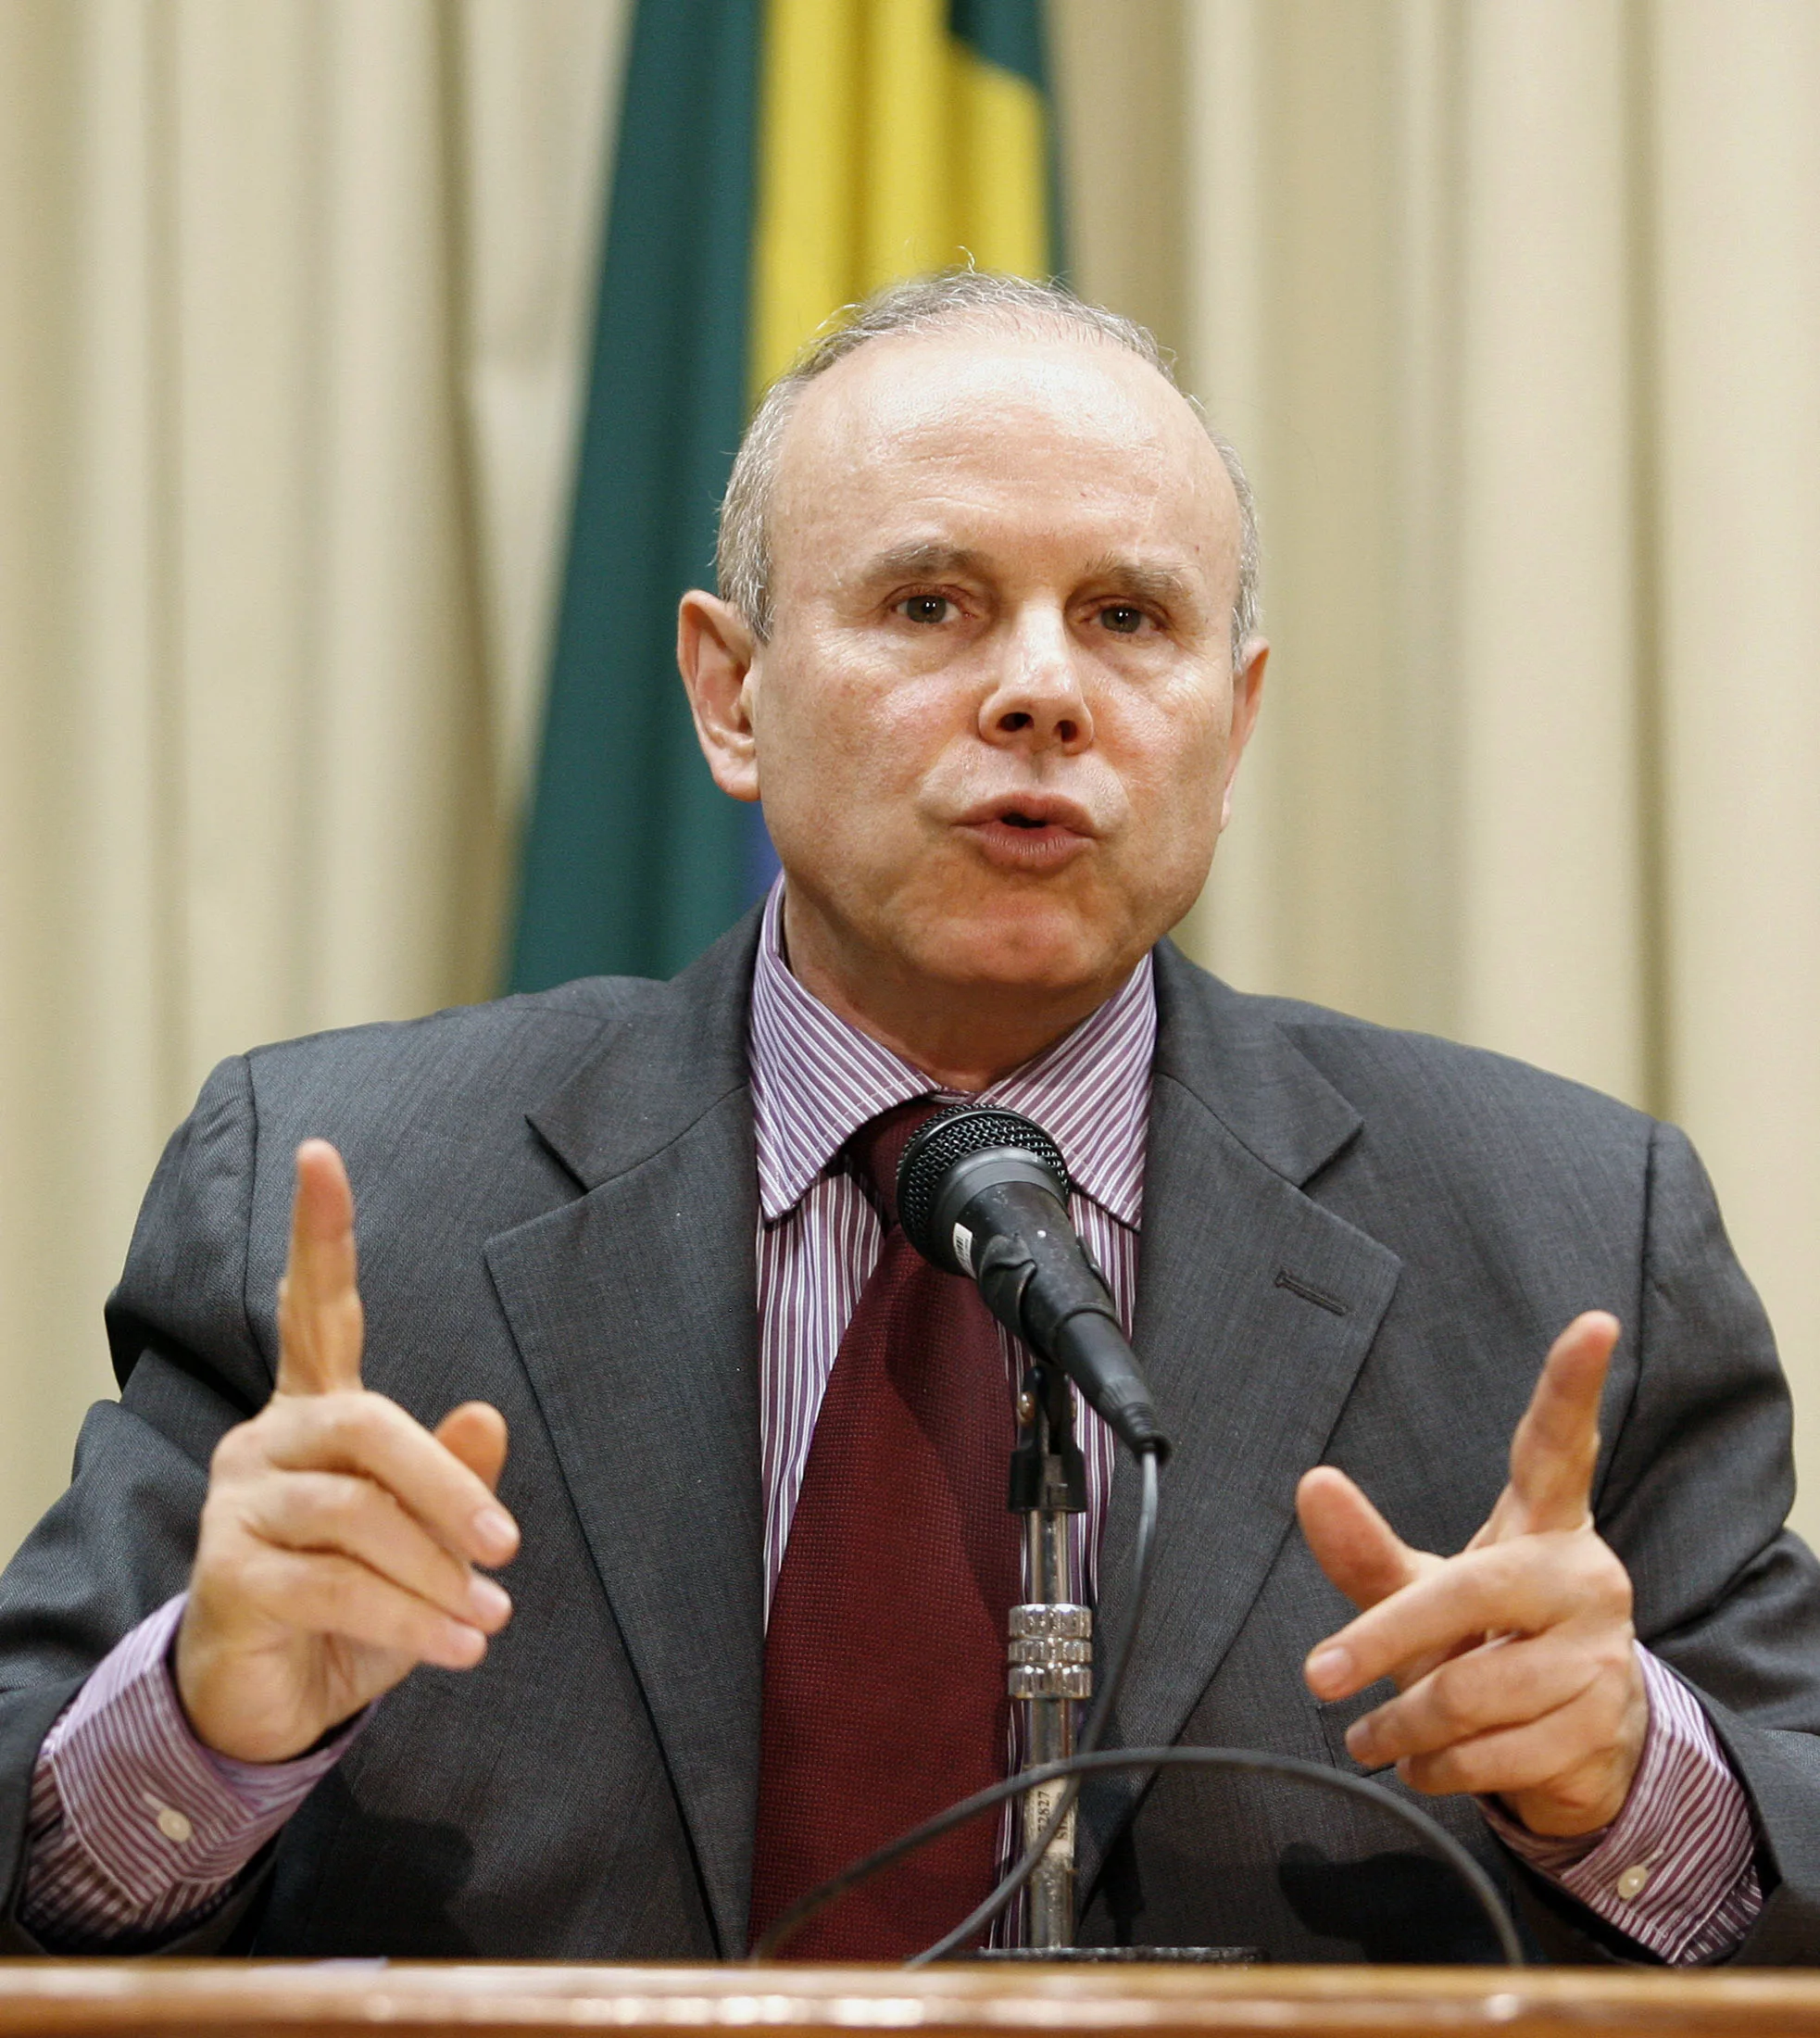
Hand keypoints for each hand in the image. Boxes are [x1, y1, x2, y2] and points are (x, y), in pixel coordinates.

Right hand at [175, 1140, 519, 1762]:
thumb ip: (453, 1475)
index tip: (323, 1154)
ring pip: (356, 1513)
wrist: (273, 1701)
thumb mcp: (424, 1537)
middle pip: (368, 1425)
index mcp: (316, 1411)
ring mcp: (239, 1503)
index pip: (315, 1308)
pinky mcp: (227, 1574)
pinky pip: (337, 1584)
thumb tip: (488, 1415)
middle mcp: (267, 1440)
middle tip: (508, 1546)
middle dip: (447, 1485)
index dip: (321, 1235)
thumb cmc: (355, 1603)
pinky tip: (460, 1645)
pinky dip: (411, 1617)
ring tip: (487, 1616)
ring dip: (435, 1572)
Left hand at [1298, 1311, 1647, 1837]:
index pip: (1558, 1445)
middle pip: (1468, 1592)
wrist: (1574, 1745)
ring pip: (1469, 1689)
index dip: (1573, 1386)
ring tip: (1374, 1733)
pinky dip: (1436, 1766)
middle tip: (1318, 1675)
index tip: (1593, 1326)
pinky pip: (1492, 1752)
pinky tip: (1422, 1762)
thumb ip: (1365, 1547)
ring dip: (1402, 1724)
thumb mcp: (1424, 1590)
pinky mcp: (1601, 1725)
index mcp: (1545, 1524)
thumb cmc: (1489, 1641)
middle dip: (1383, 1639)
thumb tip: (1312, 1482)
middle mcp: (1586, 1576)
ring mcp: (1601, 1652)